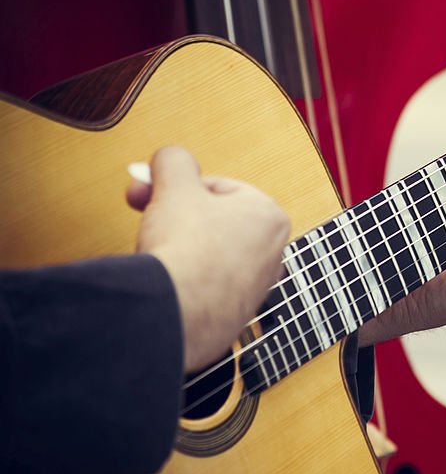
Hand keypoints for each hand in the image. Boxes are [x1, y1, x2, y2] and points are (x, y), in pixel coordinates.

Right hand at [127, 146, 290, 371]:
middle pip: (215, 221)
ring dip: (180, 246)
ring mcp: (255, 289)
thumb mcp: (175, 186)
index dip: (178, 186)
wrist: (174, 314)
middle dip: (177, 215)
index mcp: (270, 217)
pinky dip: (184, 280)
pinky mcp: (233, 315)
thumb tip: (171, 157)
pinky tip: (166, 281)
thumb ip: (174, 161)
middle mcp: (273, 254)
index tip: (151, 190)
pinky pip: (204, 286)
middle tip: (145, 213)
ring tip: (157, 250)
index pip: (219, 188)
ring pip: (209, 254)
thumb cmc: (185, 248)